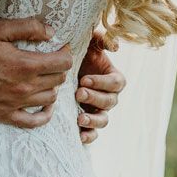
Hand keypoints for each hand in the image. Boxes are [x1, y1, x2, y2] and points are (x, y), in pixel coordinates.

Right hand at [0, 17, 72, 129]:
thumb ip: (27, 28)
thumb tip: (51, 33)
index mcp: (25, 65)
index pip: (62, 62)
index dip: (66, 53)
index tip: (61, 46)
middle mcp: (24, 88)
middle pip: (58, 80)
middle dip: (59, 67)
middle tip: (52, 58)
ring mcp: (15, 104)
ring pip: (49, 98)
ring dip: (52, 86)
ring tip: (45, 76)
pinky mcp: (4, 115)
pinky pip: (33, 122)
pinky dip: (45, 115)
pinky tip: (46, 106)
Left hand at [75, 29, 125, 145]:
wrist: (60, 68)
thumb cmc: (78, 52)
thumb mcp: (89, 42)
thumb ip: (102, 40)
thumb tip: (115, 47)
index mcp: (113, 77)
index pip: (116, 83)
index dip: (102, 82)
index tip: (84, 79)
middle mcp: (108, 95)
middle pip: (110, 102)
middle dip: (95, 98)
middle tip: (78, 92)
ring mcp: (98, 109)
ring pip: (103, 120)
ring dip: (93, 120)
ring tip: (79, 118)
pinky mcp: (88, 120)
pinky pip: (93, 133)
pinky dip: (89, 135)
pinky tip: (79, 135)